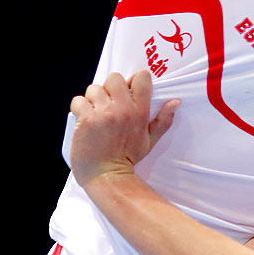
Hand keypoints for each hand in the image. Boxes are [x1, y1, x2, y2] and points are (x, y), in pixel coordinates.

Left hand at [69, 71, 178, 187]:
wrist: (107, 176)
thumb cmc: (127, 159)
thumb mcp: (150, 140)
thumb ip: (163, 120)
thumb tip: (175, 102)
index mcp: (140, 112)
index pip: (141, 78)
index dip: (133, 80)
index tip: (127, 91)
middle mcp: (122, 109)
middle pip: (114, 78)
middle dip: (109, 88)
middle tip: (108, 104)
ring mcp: (103, 114)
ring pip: (93, 88)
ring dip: (92, 99)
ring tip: (95, 114)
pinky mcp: (85, 120)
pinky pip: (78, 101)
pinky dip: (79, 108)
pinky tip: (84, 120)